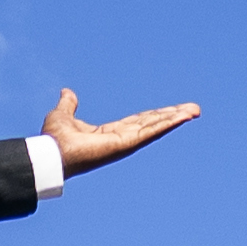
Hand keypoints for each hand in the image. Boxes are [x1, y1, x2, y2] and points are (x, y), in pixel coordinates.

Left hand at [42, 87, 198, 177]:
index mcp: (111, 133)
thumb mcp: (64, 114)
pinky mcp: (126, 144)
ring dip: (176, 119)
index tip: (173, 110)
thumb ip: (69, 104)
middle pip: (153, 124)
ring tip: (195, 111)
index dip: (156, 115)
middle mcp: (122, 139)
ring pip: (155, 127)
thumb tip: (67, 93)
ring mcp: (125, 143)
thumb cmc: (55, 139)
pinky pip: (150, 132)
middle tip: (194, 109)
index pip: (140, 122)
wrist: (51, 152)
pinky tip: (183, 117)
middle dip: (173, 116)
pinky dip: (167, 124)